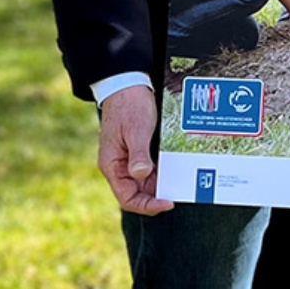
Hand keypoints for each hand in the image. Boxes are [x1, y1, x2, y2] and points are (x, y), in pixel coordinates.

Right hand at [98, 85, 173, 216]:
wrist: (126, 85)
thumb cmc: (129, 106)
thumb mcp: (136, 130)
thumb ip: (138, 154)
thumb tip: (141, 175)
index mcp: (112, 165)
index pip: (127, 198)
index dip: (147, 205)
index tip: (167, 202)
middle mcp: (118, 166)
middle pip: (136, 193)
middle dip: (156, 196)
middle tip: (177, 193)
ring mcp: (127, 160)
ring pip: (144, 183)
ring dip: (159, 185)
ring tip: (177, 182)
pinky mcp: (136, 151)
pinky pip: (147, 169)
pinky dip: (160, 172)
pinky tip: (173, 169)